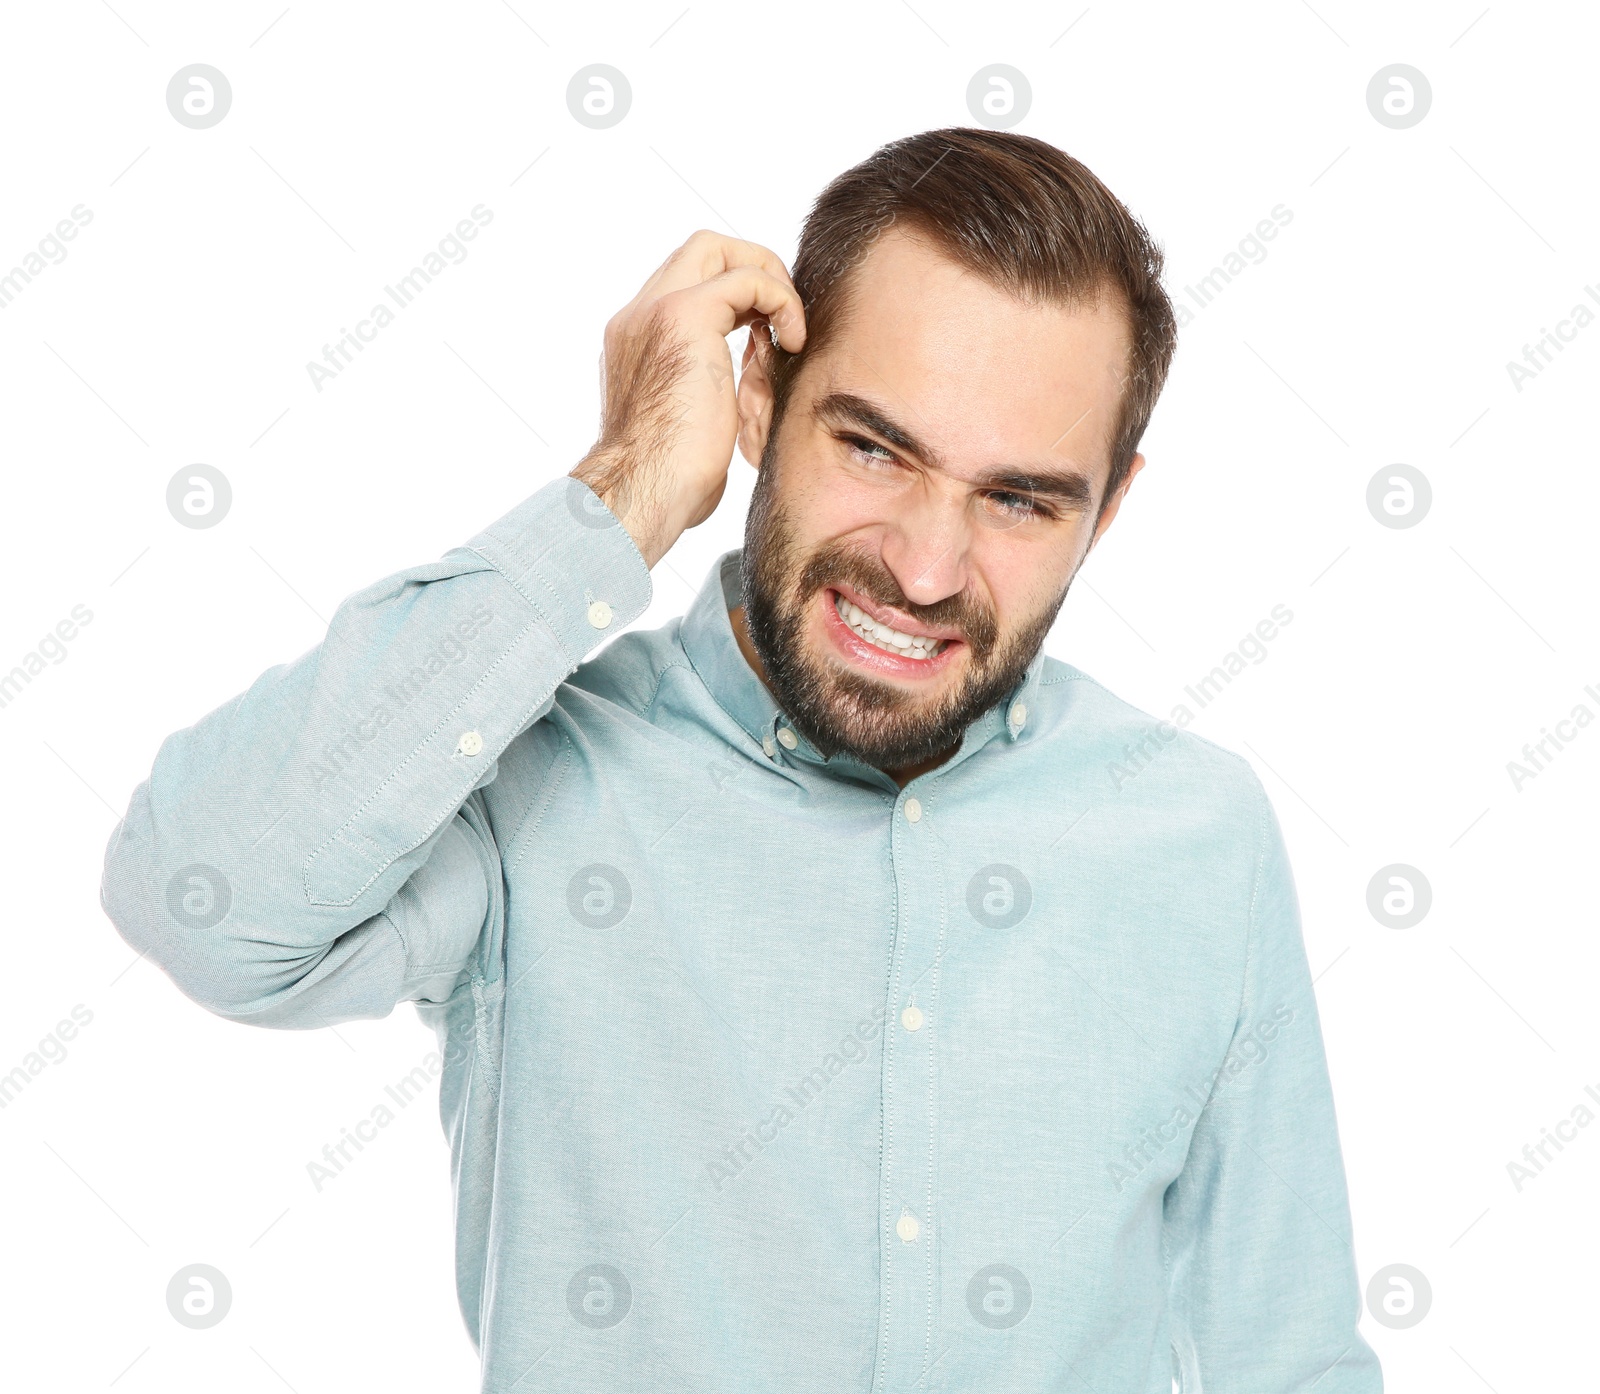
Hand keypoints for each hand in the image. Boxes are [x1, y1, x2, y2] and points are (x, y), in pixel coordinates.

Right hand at [570, 230, 806, 569]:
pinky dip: (781, 300)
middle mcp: (638, 317)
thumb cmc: (668, 483)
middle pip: (699, 250)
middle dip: (752, 269)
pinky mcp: (685, 316)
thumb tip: (738, 395)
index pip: (684, 283)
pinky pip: (747, 277)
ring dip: (769, 280)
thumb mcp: (688, 424)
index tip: (765, 331)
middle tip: (783, 317)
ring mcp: (656, 311)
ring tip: (791, 329)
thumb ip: (703, 390)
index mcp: (635, 341)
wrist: (643, 491)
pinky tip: (793, 341)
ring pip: (719, 250)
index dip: (733, 293)